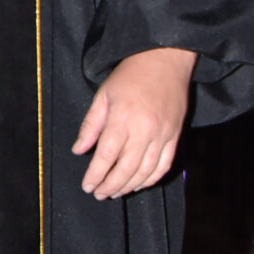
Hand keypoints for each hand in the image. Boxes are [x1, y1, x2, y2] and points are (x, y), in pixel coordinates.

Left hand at [72, 45, 194, 198]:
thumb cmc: (131, 74)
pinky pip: (164, 165)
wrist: (165, 59)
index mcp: (122, 119)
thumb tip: (78, 150)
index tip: (87, 186)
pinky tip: (139, 184)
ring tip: (115, 192)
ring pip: (146, 171)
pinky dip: (151, 179)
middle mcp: (144, 130)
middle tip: (99, 194)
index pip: (106, 156)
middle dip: (110, 186)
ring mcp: (162, 135)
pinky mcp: (175, 135)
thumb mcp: (103, 95)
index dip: (95, 175)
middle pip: (126, 169)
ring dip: (129, 186)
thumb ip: (90, 125)